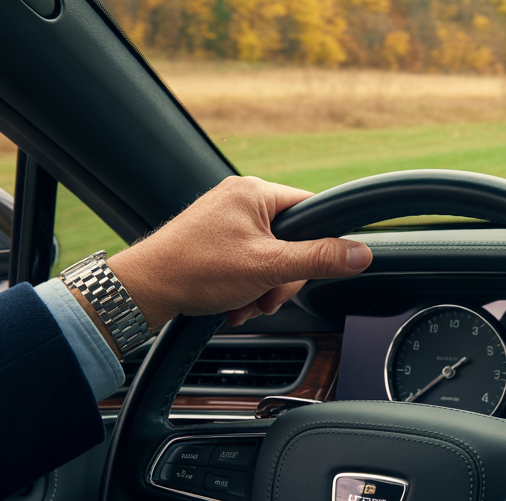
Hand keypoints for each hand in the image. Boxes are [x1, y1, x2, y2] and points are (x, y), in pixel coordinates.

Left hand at [93, 176, 371, 332]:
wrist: (144, 290)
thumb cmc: (196, 270)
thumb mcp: (269, 268)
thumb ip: (319, 259)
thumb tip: (361, 253)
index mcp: (255, 192)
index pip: (311, 210)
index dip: (317, 244)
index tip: (308, 269)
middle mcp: (240, 198)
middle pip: (291, 241)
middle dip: (281, 278)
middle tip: (265, 296)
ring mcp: (224, 218)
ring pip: (269, 257)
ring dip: (263, 288)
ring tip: (244, 302)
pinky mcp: (213, 239)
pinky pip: (247, 262)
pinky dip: (245, 286)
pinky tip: (232, 302)